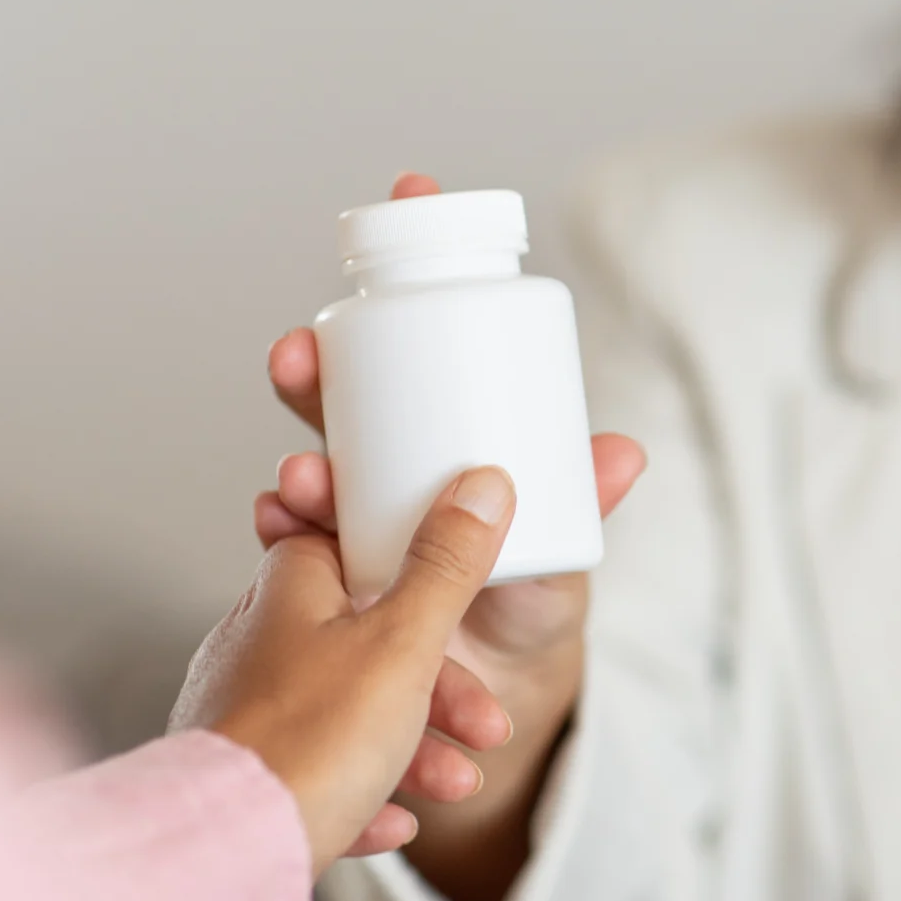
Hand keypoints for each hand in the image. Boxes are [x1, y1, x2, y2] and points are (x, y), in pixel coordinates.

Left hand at [171, 469, 519, 875]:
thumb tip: (480, 488)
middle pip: (370, 645)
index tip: (464, 598)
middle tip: (486, 723)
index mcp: (288, 587)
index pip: (357, 549)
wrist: (229, 850)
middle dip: (441, 689)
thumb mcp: (404, 640)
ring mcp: (247, 710)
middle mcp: (258, 640)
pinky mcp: (247, 774)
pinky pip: (319, 774)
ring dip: (415, 749)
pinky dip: (365, 794)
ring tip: (459, 782)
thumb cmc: (310, 739)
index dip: (423, 577)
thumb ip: (447, 565)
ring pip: (351, 716)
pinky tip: (395, 822)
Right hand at [258, 174, 647, 721]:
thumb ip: (582, 504)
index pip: (408, 354)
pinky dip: (281, 538)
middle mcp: (378, 473)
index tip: (401, 202)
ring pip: (305, 479)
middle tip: (294, 358)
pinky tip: (274, 523)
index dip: (401, 284)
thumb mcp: (562, 552)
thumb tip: (626, 454)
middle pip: (333, 405)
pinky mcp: (325, 588)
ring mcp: (345, 527)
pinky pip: (291, 555)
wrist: (501, 698)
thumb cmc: (530, 600)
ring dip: (293, 468)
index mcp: (433, 442)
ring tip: (298, 479)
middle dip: (307, 377)